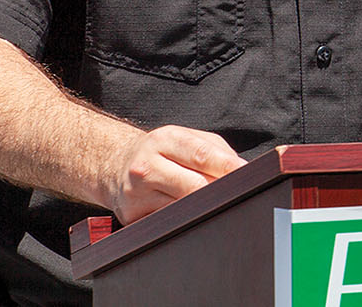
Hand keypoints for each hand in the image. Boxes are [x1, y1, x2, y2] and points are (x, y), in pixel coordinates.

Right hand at [105, 125, 245, 223]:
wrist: (115, 165)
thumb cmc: (161, 151)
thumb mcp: (185, 138)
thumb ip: (215, 150)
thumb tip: (241, 170)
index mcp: (165, 140)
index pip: (201, 154)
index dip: (227, 167)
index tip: (246, 176)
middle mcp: (147, 166)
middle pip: (193, 186)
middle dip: (218, 192)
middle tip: (237, 197)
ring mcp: (137, 193)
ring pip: (182, 208)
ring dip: (203, 209)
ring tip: (216, 207)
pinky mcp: (132, 216)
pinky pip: (167, 223)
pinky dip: (184, 222)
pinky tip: (191, 218)